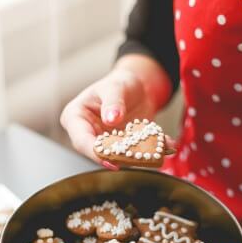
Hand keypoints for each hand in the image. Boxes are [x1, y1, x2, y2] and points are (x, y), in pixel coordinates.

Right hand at [60, 55, 174, 168]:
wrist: (138, 86)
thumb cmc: (119, 83)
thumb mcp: (115, 87)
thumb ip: (113, 102)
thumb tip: (111, 118)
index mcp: (76, 117)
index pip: (81, 140)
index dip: (94, 152)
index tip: (110, 158)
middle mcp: (88, 133)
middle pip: (98, 152)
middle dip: (117, 158)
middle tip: (135, 159)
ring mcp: (105, 143)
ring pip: (118, 157)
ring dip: (136, 157)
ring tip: (154, 153)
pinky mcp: (122, 149)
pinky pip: (135, 154)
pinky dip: (150, 151)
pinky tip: (166, 146)